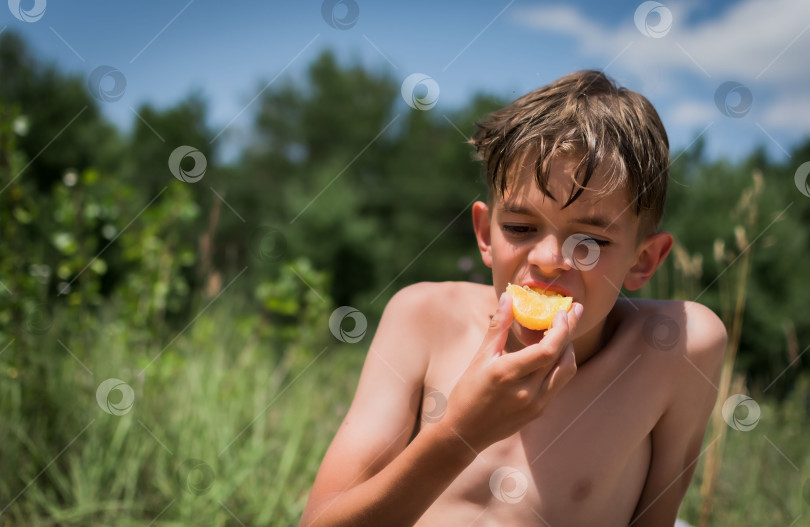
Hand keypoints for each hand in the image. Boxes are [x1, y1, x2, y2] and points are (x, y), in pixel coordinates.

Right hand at [440, 292, 581, 450]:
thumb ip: (497, 326)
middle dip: (570, 333)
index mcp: (508, 374)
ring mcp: (536, 405)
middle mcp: (527, 392)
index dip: (561, 329)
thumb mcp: (480, 357)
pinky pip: (558, 383)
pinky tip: (551, 353)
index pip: (548, 350)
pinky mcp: (539, 412)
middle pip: (563, 359)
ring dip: (568, 350)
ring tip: (562, 332)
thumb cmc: (467, 392)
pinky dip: (559, 364)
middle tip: (573, 312)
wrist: (464, 432)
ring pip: (566, 373)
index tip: (563, 311)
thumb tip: (508, 297)